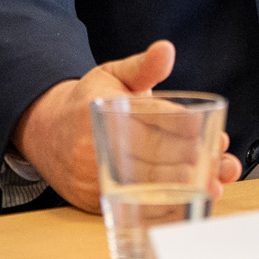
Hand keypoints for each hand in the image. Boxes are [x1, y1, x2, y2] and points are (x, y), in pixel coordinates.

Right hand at [10, 41, 241, 210]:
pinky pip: (131, 207)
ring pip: (144, 184)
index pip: (147, 116)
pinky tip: (188, 203)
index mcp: (102, 109)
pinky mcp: (95, 199)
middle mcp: (97, 145)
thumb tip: (166, 50)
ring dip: (182, 186)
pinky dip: (164, 209)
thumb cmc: (86, 103)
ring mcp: (94, 175)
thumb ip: (143, 66)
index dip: (178, 123)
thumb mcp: (112, 76)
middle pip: (149, 154)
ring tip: (213, 183)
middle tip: (213, 157)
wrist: (45, 133)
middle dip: (186, 157)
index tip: (202, 126)